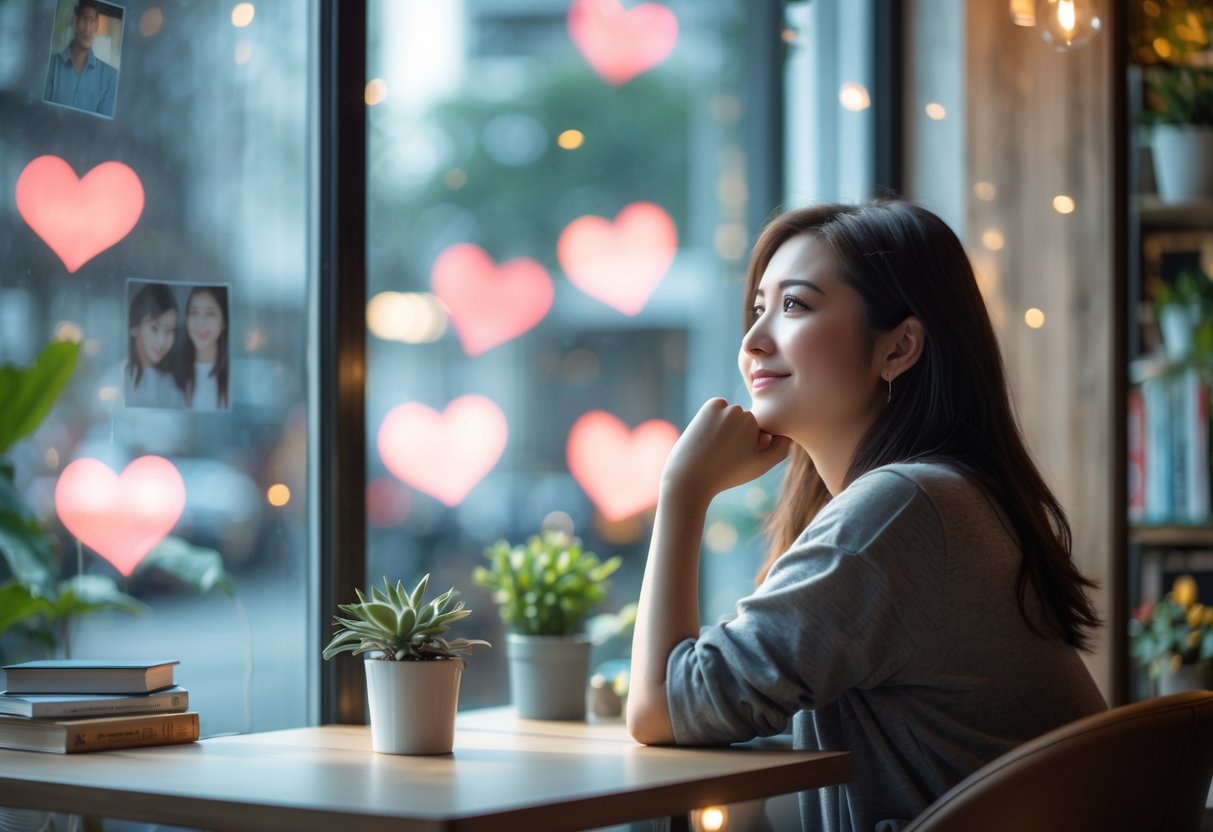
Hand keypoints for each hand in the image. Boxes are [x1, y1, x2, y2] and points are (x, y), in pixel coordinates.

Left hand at [661, 397, 790, 502]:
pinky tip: (709, 434)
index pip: (761, 430)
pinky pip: (721, 408)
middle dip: (740, 435)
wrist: (690, 476)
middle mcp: (737, 410)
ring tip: (715, 446)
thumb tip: (788, 433)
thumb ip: (780, 449)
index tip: (738, 459)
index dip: (753, 446)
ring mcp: (721, 406)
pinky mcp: (708, 406)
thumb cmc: (727, 474)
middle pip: (747, 421)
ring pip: (733, 416)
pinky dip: (717, 418)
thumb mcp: (759, 466)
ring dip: (728, 427)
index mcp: (753, 423)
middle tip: (725, 454)